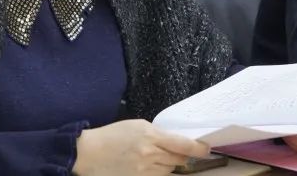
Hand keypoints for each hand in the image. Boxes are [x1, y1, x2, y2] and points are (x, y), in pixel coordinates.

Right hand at [73, 119, 210, 175]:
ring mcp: (145, 170)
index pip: (183, 145)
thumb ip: (157, 133)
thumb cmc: (112, 135)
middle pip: (179, 160)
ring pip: (170, 170)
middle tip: (179, 152)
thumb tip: (173, 141)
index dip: (198, 148)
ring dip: (169, 165)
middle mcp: (150, 154)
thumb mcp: (137, 125)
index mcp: (150, 136)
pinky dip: (158, 172)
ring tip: (156, 157)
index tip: (206, 148)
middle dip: (182, 156)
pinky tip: (150, 166)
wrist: (90, 153)